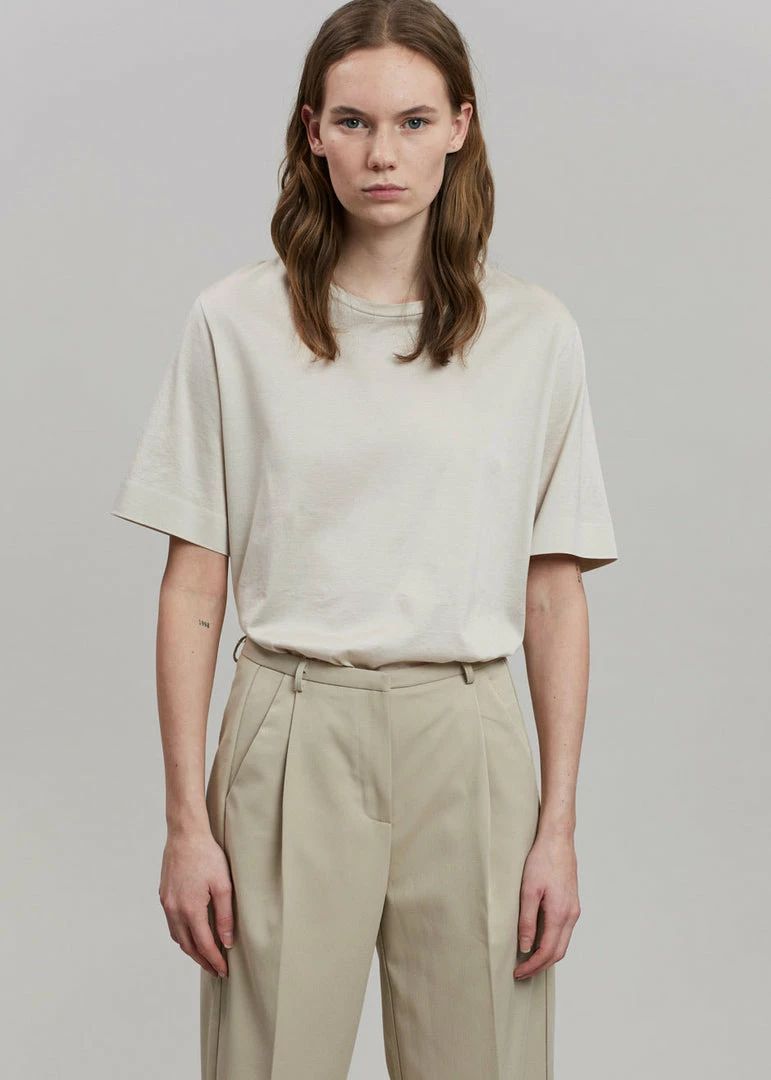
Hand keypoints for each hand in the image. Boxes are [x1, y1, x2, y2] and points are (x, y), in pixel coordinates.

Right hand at [159, 827, 233, 977]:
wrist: (185, 835)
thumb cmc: (207, 856)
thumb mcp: (223, 885)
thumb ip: (225, 916)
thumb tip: (227, 942)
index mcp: (190, 910)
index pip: (204, 945)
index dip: (214, 961)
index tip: (224, 971)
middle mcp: (174, 910)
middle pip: (188, 946)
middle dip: (202, 960)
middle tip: (215, 970)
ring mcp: (167, 903)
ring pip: (177, 936)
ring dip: (191, 949)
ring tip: (204, 956)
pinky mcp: (164, 896)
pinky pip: (172, 924)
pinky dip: (182, 935)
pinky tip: (191, 933)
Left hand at [513, 831, 580, 979]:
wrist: (558, 840)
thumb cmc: (542, 861)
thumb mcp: (528, 890)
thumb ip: (527, 921)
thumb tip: (525, 947)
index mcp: (560, 914)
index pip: (548, 952)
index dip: (533, 966)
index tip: (519, 972)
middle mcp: (571, 915)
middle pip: (559, 952)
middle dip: (540, 966)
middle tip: (522, 972)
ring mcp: (574, 910)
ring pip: (563, 942)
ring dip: (547, 955)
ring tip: (528, 960)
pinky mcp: (572, 903)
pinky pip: (564, 931)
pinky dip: (552, 942)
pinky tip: (539, 940)